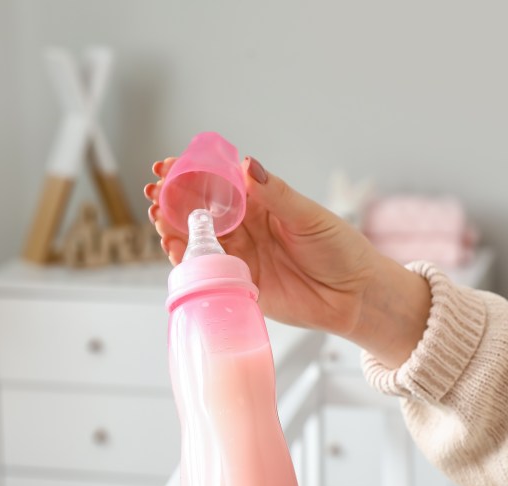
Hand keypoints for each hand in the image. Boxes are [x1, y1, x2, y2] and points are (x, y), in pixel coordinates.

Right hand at [145, 158, 431, 366]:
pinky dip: (186, 258)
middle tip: (154, 193)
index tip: (168, 166)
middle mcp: (246, 227)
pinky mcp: (238, 282)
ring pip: (197, 237)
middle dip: (173, 199)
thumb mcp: (309, 217)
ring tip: (156, 217)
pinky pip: (206, 269)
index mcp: (262, 203)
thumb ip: (275, 195)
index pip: (219, 182)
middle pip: (200, 209)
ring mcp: (240, 255)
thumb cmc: (340, 251)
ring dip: (172, 227)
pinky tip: (171, 248)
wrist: (354, 297)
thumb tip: (247, 165)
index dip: (191, 173)